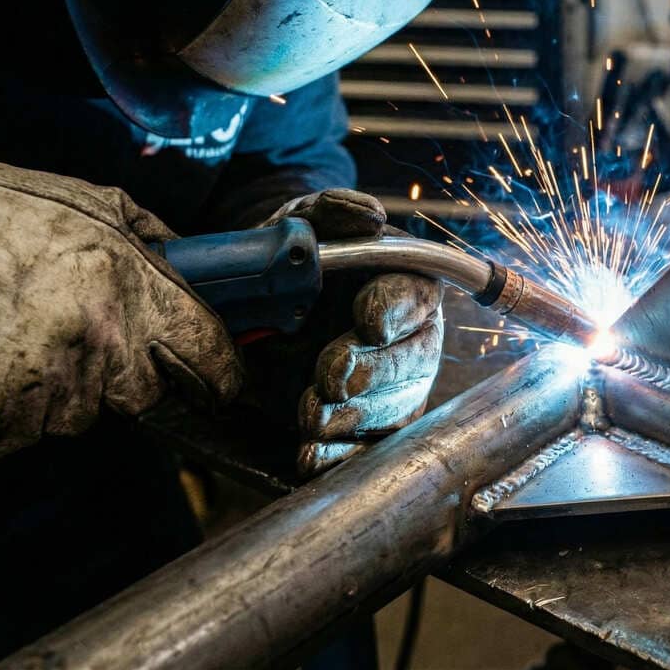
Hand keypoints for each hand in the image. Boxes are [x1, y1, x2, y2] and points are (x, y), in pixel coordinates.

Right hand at [0, 141, 242, 465]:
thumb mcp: (92, 203)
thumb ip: (153, 241)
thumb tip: (191, 265)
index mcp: (131, 291)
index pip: (208, 356)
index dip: (220, 374)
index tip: (220, 383)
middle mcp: (96, 347)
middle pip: (141, 396)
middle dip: (121, 374)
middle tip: (76, 334)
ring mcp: (43, 393)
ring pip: (75, 416)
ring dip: (55, 389)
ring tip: (13, 336)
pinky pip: (16, 434)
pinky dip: (1, 410)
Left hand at [251, 190, 443, 476]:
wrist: (254, 306)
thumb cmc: (292, 260)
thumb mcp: (299, 224)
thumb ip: (331, 212)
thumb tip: (369, 215)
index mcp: (402, 283)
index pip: (415, 296)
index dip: (396, 309)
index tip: (366, 320)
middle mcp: (406, 336)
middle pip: (414, 360)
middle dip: (373, 373)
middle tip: (330, 376)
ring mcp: (389, 385)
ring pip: (395, 408)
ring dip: (354, 418)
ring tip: (311, 415)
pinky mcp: (364, 424)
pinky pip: (368, 448)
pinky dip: (339, 457)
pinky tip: (310, 456)